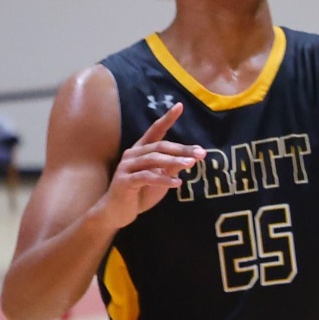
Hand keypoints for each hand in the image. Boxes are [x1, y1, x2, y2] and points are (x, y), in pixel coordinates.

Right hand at [95, 103, 201, 230]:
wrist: (118, 213)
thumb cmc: (141, 193)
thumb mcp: (162, 177)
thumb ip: (174, 166)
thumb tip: (194, 155)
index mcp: (141, 150)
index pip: (155, 130)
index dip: (167, 118)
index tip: (180, 106)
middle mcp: (132, 155)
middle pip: (160, 146)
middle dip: (182, 149)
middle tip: (201, 153)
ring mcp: (126, 167)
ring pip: (153, 160)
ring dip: (174, 161)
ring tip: (191, 164)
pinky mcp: (123, 181)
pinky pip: (146, 177)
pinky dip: (162, 179)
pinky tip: (177, 183)